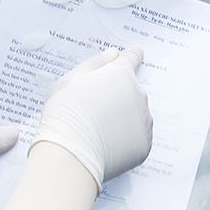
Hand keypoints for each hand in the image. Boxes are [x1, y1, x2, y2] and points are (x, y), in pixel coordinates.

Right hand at [33, 47, 152, 188]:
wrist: (70, 155)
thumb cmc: (65, 114)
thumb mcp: (71, 80)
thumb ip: (95, 64)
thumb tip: (113, 54)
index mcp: (121, 75)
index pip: (132, 58)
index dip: (131, 56)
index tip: (134, 54)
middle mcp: (138, 95)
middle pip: (131, 90)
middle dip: (118, 95)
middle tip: (95, 108)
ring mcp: (144, 121)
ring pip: (136, 114)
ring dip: (123, 117)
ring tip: (98, 129)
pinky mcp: (144, 145)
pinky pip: (136, 137)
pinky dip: (125, 138)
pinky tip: (106, 143)